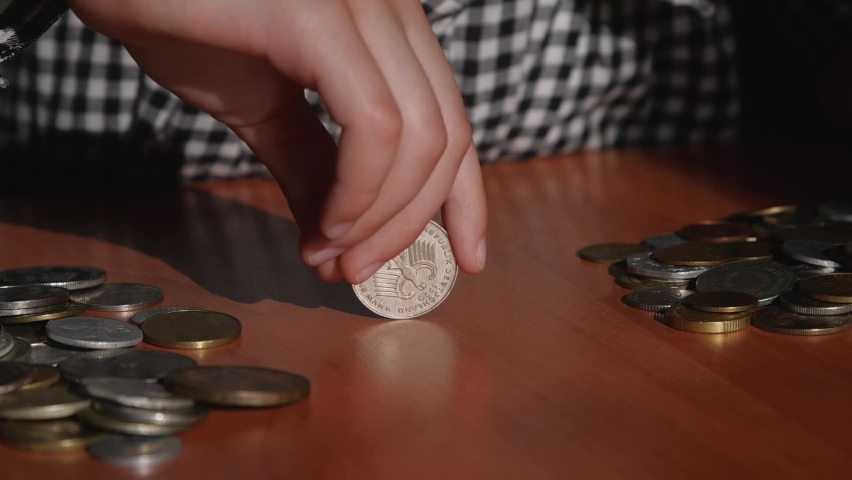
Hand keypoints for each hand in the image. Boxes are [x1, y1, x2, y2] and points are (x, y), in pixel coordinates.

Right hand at [67, 0, 487, 282]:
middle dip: (414, 222)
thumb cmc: (182, 21)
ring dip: (383, 218)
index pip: (453, 118)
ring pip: (419, 137)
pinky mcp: (319, 16)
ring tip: (338, 259)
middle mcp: (388, 4)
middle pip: (445, 135)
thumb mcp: (264, 109)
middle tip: (363, 272)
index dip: (468, 195)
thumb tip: (340, 237)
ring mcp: (360, 3)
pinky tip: (328, 226)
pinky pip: (373, 126)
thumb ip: (313, 166)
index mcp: (385, 24)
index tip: (467, 256)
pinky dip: (359, 191)